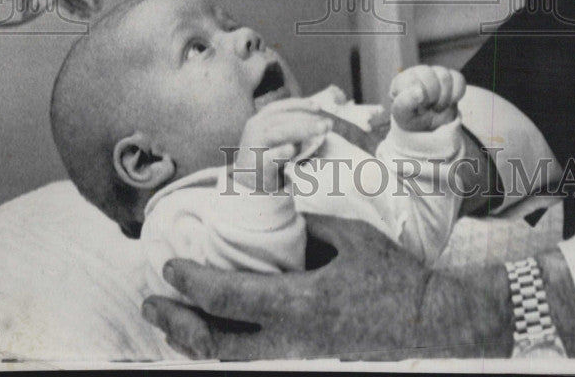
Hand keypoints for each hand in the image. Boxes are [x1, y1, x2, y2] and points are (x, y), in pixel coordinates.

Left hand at [141, 214, 513, 359]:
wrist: (423, 319)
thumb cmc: (390, 274)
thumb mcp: (349, 235)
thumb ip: (307, 226)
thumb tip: (274, 215)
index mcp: (301, 302)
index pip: (230, 298)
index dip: (193, 283)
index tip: (170, 266)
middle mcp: (291, 337)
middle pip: (217, 343)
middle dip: (177, 324)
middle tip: (151, 302)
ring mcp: (297, 354)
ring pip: (230, 358)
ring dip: (193, 339)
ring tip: (169, 320)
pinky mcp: (304, 358)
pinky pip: (251, 358)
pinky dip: (221, 346)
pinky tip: (211, 330)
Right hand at [236, 98, 331, 191]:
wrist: (248, 184)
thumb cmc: (268, 156)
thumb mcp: (276, 138)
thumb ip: (293, 129)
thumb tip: (324, 123)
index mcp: (260, 120)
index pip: (279, 107)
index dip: (299, 104)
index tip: (318, 107)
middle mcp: (256, 130)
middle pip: (283, 119)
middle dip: (307, 119)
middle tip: (326, 124)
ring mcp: (255, 147)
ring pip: (279, 133)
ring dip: (303, 129)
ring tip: (321, 130)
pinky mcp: (258, 166)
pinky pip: (271, 157)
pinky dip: (282, 152)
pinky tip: (293, 149)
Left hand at [389, 65, 465, 131]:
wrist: (430, 127)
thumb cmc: (412, 118)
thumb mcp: (403, 115)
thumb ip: (405, 102)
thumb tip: (419, 91)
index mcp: (402, 80)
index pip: (411, 79)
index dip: (419, 96)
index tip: (418, 108)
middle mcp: (418, 72)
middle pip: (429, 74)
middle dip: (432, 97)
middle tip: (429, 108)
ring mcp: (435, 72)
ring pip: (444, 77)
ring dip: (444, 98)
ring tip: (438, 107)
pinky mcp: (451, 76)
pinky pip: (458, 79)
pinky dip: (456, 94)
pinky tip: (449, 102)